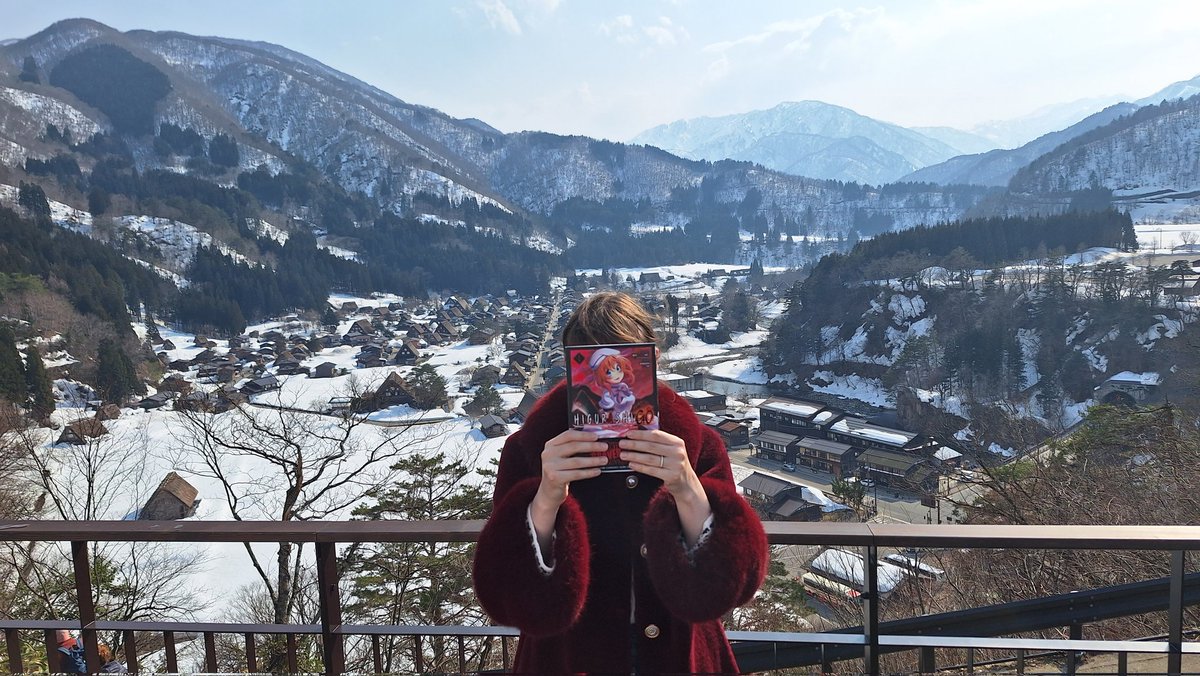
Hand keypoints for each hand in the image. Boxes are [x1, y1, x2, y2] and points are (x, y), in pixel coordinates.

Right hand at [530, 430, 608, 545]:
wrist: (549, 492)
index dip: (583, 435)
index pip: (568, 435)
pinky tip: (597, 471)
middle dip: (591, 446)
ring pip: (576, 461)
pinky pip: (576, 474)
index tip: (597, 436)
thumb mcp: (562, 457)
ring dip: (593, 460)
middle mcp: (548, 454)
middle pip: (573, 446)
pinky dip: (589, 472)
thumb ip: (573, 447)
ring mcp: (550, 466)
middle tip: (604, 447)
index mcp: (550, 445)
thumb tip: (595, 440)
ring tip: (604, 460)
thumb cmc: (560, 471)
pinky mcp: (554, 478)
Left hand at [617, 429, 691, 492]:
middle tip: (622, 443)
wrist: (687, 484)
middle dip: (634, 444)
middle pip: (651, 446)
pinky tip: (631, 464)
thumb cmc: (675, 464)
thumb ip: (659, 443)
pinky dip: (639, 467)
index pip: (656, 434)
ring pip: (650, 458)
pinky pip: (651, 470)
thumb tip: (637, 436)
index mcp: (677, 442)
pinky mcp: (671, 476)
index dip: (641, 434)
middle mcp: (678, 452)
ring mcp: (675, 464)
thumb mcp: (672, 450)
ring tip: (623, 454)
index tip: (628, 433)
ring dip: (634, 456)